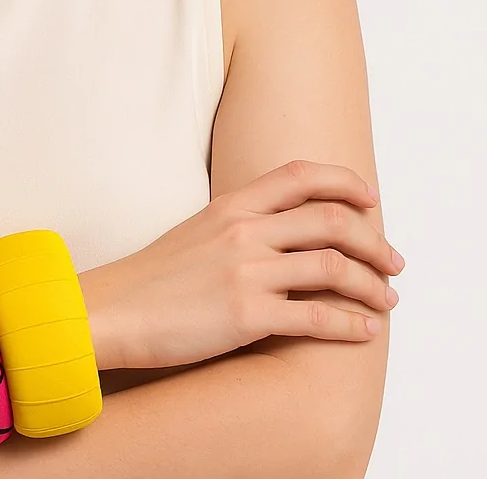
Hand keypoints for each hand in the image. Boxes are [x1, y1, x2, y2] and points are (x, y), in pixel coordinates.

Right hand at [80, 159, 403, 371]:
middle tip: (393, 261)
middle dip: (375, 240)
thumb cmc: (153, 277)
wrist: (113, 310)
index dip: (345, 181)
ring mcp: (246, 272)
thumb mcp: (197, 231)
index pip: (301, 175)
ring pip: (334, 268)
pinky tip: (364, 331)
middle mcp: (243, 231)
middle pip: (332, 219)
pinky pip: (316, 317)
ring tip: (387, 300)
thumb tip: (283, 228)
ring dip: (372, 285)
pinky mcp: (245, 315)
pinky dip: (351, 324)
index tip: (370, 198)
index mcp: (231, 205)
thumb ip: (240, 223)